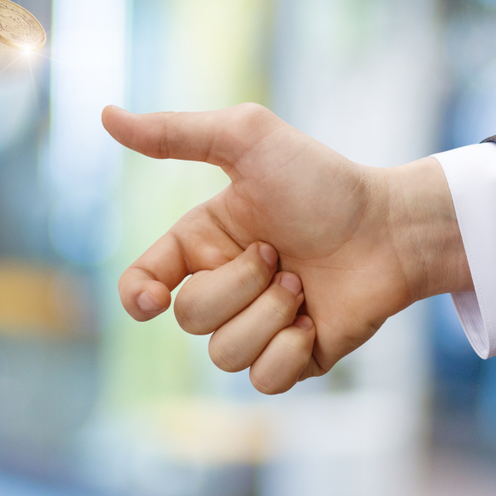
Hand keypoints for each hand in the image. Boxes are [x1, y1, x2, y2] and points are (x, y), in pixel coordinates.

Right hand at [102, 103, 472, 393]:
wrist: (392, 228)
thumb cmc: (322, 181)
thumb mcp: (247, 140)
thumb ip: (176, 132)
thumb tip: (104, 114)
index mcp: (204, 243)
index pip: (143, 283)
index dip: (138, 297)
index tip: (155, 298)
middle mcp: (225, 286)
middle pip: (190, 318)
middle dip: (238, 287)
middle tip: (279, 256)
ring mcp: (258, 325)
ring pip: (223, 354)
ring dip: (269, 316)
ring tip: (303, 285)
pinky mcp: (293, 358)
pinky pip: (262, 381)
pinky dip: (288, 353)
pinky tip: (313, 323)